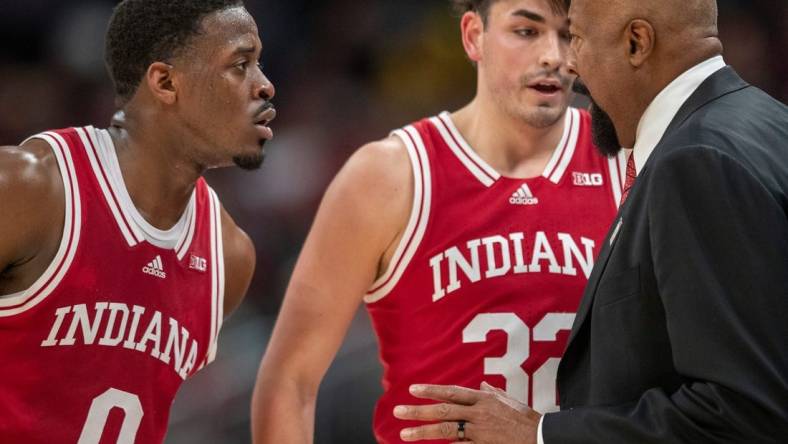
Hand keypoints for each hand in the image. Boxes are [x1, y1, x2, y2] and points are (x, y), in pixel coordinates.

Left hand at [394, 382, 540, 442]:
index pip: (452, 392)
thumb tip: (481, 386)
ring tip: (404, 434)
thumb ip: (492, 394)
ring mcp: (480, 432)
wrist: (542, 437)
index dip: (431, 391)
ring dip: (423, 432)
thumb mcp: (509, 401)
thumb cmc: (526, 419)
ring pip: (446, 430)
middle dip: (418, 411)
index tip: (412, 389)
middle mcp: (479, 413)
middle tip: (398, 411)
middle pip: (444, 410)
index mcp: (484, 399)